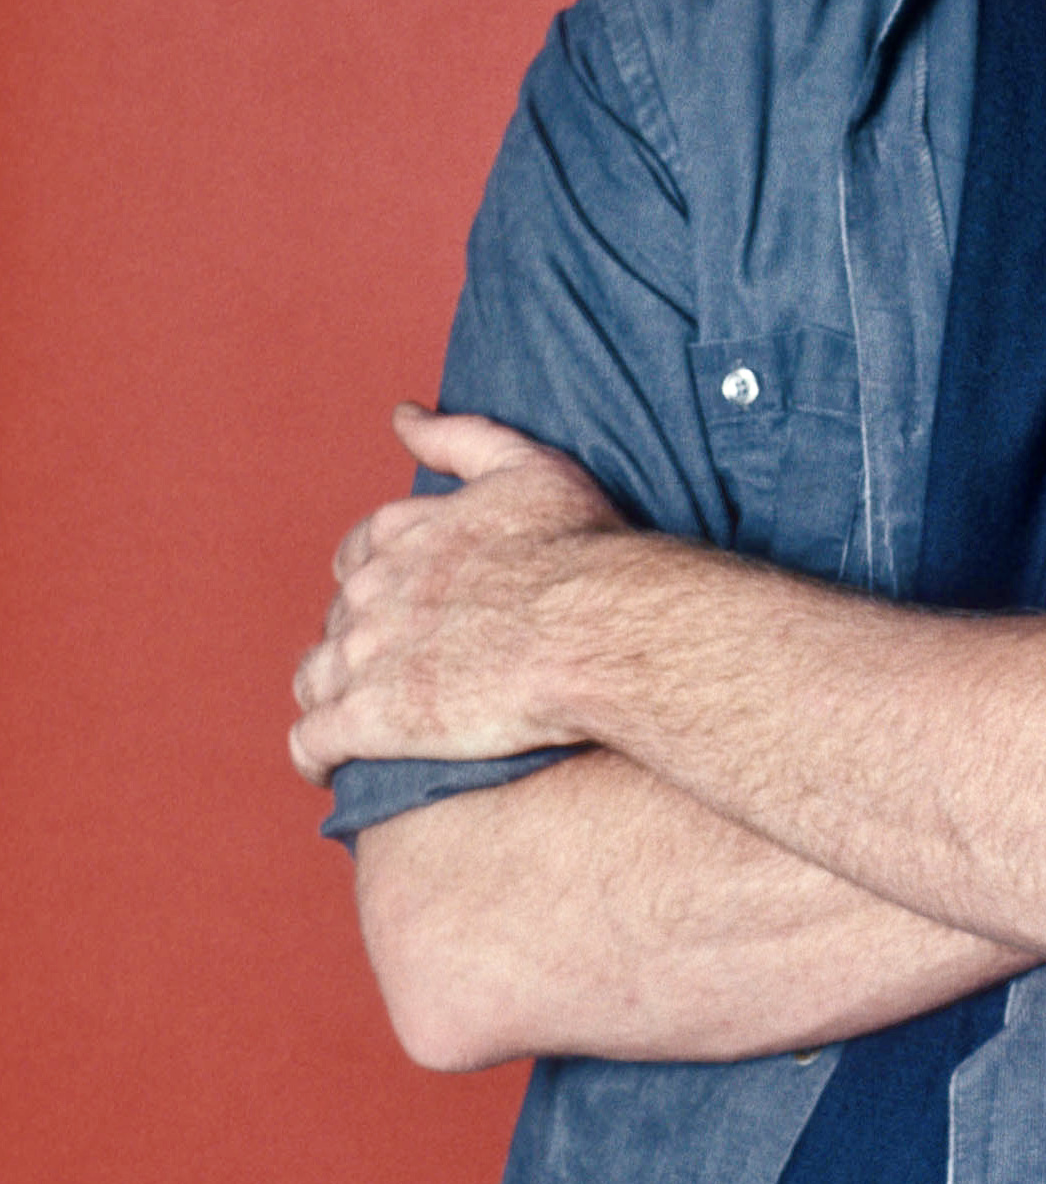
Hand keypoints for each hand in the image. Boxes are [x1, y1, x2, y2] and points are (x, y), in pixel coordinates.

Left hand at [288, 405, 627, 785]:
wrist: (594, 630)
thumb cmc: (576, 551)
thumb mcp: (525, 467)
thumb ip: (459, 437)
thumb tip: (403, 415)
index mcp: (405, 536)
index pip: (360, 555)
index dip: (372, 580)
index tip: (394, 602)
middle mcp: (373, 592)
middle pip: (340, 620)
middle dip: (357, 642)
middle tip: (395, 671)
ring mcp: (365, 657)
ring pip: (315, 678)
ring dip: (329, 696)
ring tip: (356, 721)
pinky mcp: (371, 720)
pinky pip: (313, 742)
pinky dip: (312, 755)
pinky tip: (324, 768)